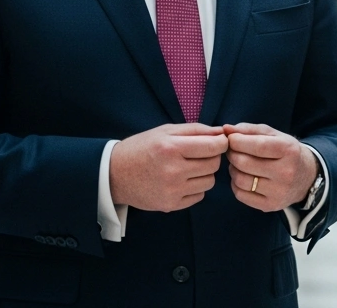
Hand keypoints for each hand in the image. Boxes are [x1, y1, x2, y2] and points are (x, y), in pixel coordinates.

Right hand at [109, 123, 227, 211]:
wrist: (114, 174)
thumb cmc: (142, 148)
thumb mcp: (166, 131)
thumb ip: (196, 130)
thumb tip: (222, 132)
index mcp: (171, 148)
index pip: (214, 147)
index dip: (221, 142)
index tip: (218, 141)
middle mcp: (173, 171)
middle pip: (213, 165)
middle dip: (212, 157)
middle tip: (199, 153)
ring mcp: (172, 191)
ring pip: (209, 182)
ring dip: (204, 173)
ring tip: (188, 167)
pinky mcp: (171, 205)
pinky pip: (199, 196)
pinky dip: (196, 188)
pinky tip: (181, 180)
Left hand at [224, 123, 317, 212]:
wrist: (306, 177)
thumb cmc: (286, 152)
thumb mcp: (274, 135)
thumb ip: (249, 130)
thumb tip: (225, 129)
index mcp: (289, 150)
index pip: (256, 146)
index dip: (237, 141)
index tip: (231, 138)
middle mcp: (286, 172)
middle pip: (244, 163)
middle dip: (232, 154)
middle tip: (233, 151)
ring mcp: (279, 191)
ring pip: (240, 180)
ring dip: (233, 169)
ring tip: (238, 164)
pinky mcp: (271, 205)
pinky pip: (241, 195)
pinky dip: (236, 184)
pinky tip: (243, 177)